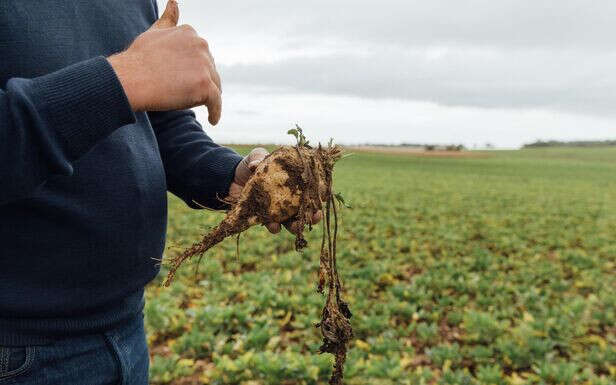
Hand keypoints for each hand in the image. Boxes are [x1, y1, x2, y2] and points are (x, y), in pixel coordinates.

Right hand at [107, 0, 221, 124]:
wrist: (129, 79)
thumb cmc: (138, 59)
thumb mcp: (154, 32)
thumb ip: (168, 20)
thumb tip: (174, 2)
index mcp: (190, 33)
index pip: (201, 56)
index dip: (192, 69)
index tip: (181, 79)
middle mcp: (201, 45)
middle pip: (209, 71)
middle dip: (200, 82)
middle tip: (180, 93)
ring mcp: (204, 65)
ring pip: (214, 86)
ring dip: (207, 97)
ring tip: (192, 105)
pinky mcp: (205, 86)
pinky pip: (216, 102)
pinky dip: (216, 112)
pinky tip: (213, 119)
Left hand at [229, 148, 321, 233]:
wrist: (232, 178)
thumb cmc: (252, 165)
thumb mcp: (257, 156)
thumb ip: (259, 157)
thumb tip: (254, 165)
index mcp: (293, 182)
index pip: (311, 189)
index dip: (319, 194)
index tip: (324, 198)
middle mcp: (289, 198)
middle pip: (306, 209)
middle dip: (313, 215)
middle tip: (316, 216)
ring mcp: (278, 210)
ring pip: (292, 221)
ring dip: (296, 226)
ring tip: (295, 226)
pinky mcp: (265, 218)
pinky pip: (273, 225)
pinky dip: (275, 228)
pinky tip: (274, 227)